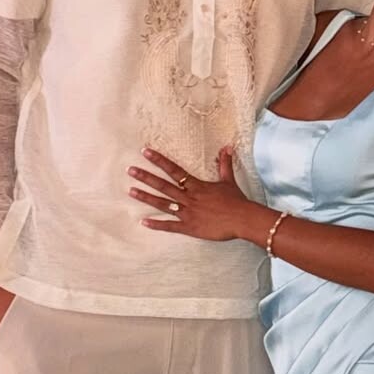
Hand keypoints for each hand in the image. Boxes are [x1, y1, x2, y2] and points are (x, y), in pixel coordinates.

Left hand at [127, 147, 251, 241]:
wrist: (242, 219)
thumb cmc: (236, 200)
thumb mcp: (228, 180)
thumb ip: (224, 163)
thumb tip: (227, 147)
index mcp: (196, 185)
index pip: (174, 170)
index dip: (159, 160)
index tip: (146, 152)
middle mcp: (188, 197)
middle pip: (163, 185)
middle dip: (146, 177)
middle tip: (130, 170)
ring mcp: (187, 213)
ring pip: (162, 204)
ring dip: (146, 197)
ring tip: (131, 191)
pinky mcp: (189, 227)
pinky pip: (170, 226)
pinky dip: (157, 224)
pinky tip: (143, 222)